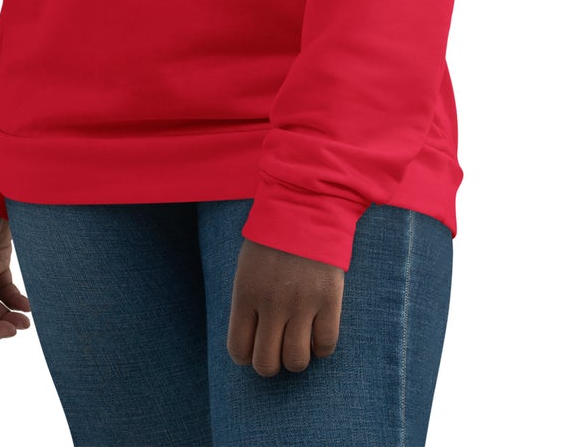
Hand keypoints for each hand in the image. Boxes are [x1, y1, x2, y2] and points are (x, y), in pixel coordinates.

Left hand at [227, 238, 344, 375]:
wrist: (307, 205)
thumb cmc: (273, 235)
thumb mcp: (247, 265)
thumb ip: (247, 301)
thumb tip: (252, 339)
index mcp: (246, 293)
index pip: (239, 349)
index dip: (247, 355)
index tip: (255, 346)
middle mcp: (272, 303)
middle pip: (266, 363)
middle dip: (270, 363)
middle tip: (277, 348)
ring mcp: (302, 303)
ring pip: (296, 361)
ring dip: (296, 358)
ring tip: (298, 341)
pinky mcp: (329, 299)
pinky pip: (326, 345)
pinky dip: (321, 347)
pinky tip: (317, 333)